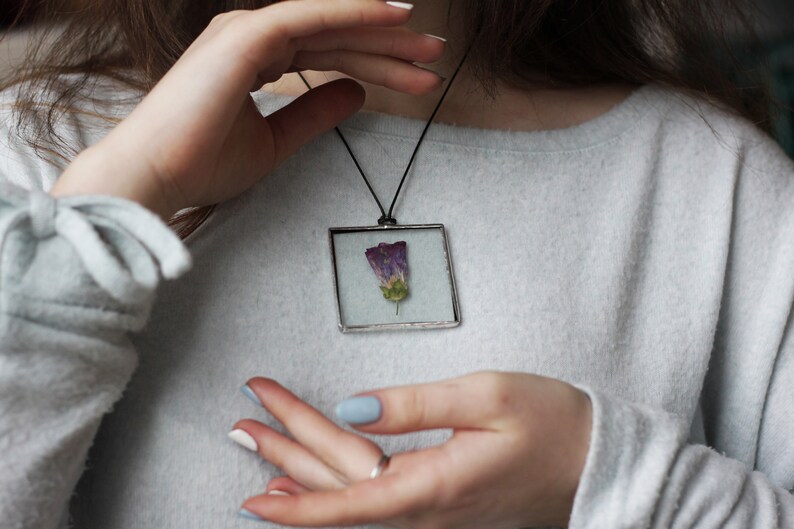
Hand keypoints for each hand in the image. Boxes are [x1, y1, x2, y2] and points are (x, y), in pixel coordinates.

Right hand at [52, 0, 444, 217]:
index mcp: (254, 56)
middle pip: (335, 36)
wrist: (155, 177)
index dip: (376, 64)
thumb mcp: (276, 140)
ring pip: (329, 25)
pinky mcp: (244, 36)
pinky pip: (310, 17)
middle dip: (389, 48)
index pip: (327, 53)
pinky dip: (353, 13)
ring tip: (430, 49)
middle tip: (435, 58)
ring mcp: (246, 30)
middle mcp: (251, 35)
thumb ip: (314, 113)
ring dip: (382, 34)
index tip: (417, 78)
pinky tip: (394, 16)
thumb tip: (356, 94)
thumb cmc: (202, 163)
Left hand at [231, 372, 591, 527]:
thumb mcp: (486, 398)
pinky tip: (316, 476)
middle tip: (243, 425)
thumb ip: (414, 405)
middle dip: (284, 458)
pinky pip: (373, 497)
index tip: (251, 492)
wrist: (595, 462)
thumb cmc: (551, 426)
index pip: (347, 499)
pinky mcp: (440, 505)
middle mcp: (425, 510)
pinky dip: (335, 480)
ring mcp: (432, 513)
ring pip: (352, 493)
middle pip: (339, 488)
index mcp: (433, 486)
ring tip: (262, 446)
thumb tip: (352, 406)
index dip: (295, 499)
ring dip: (302, 469)